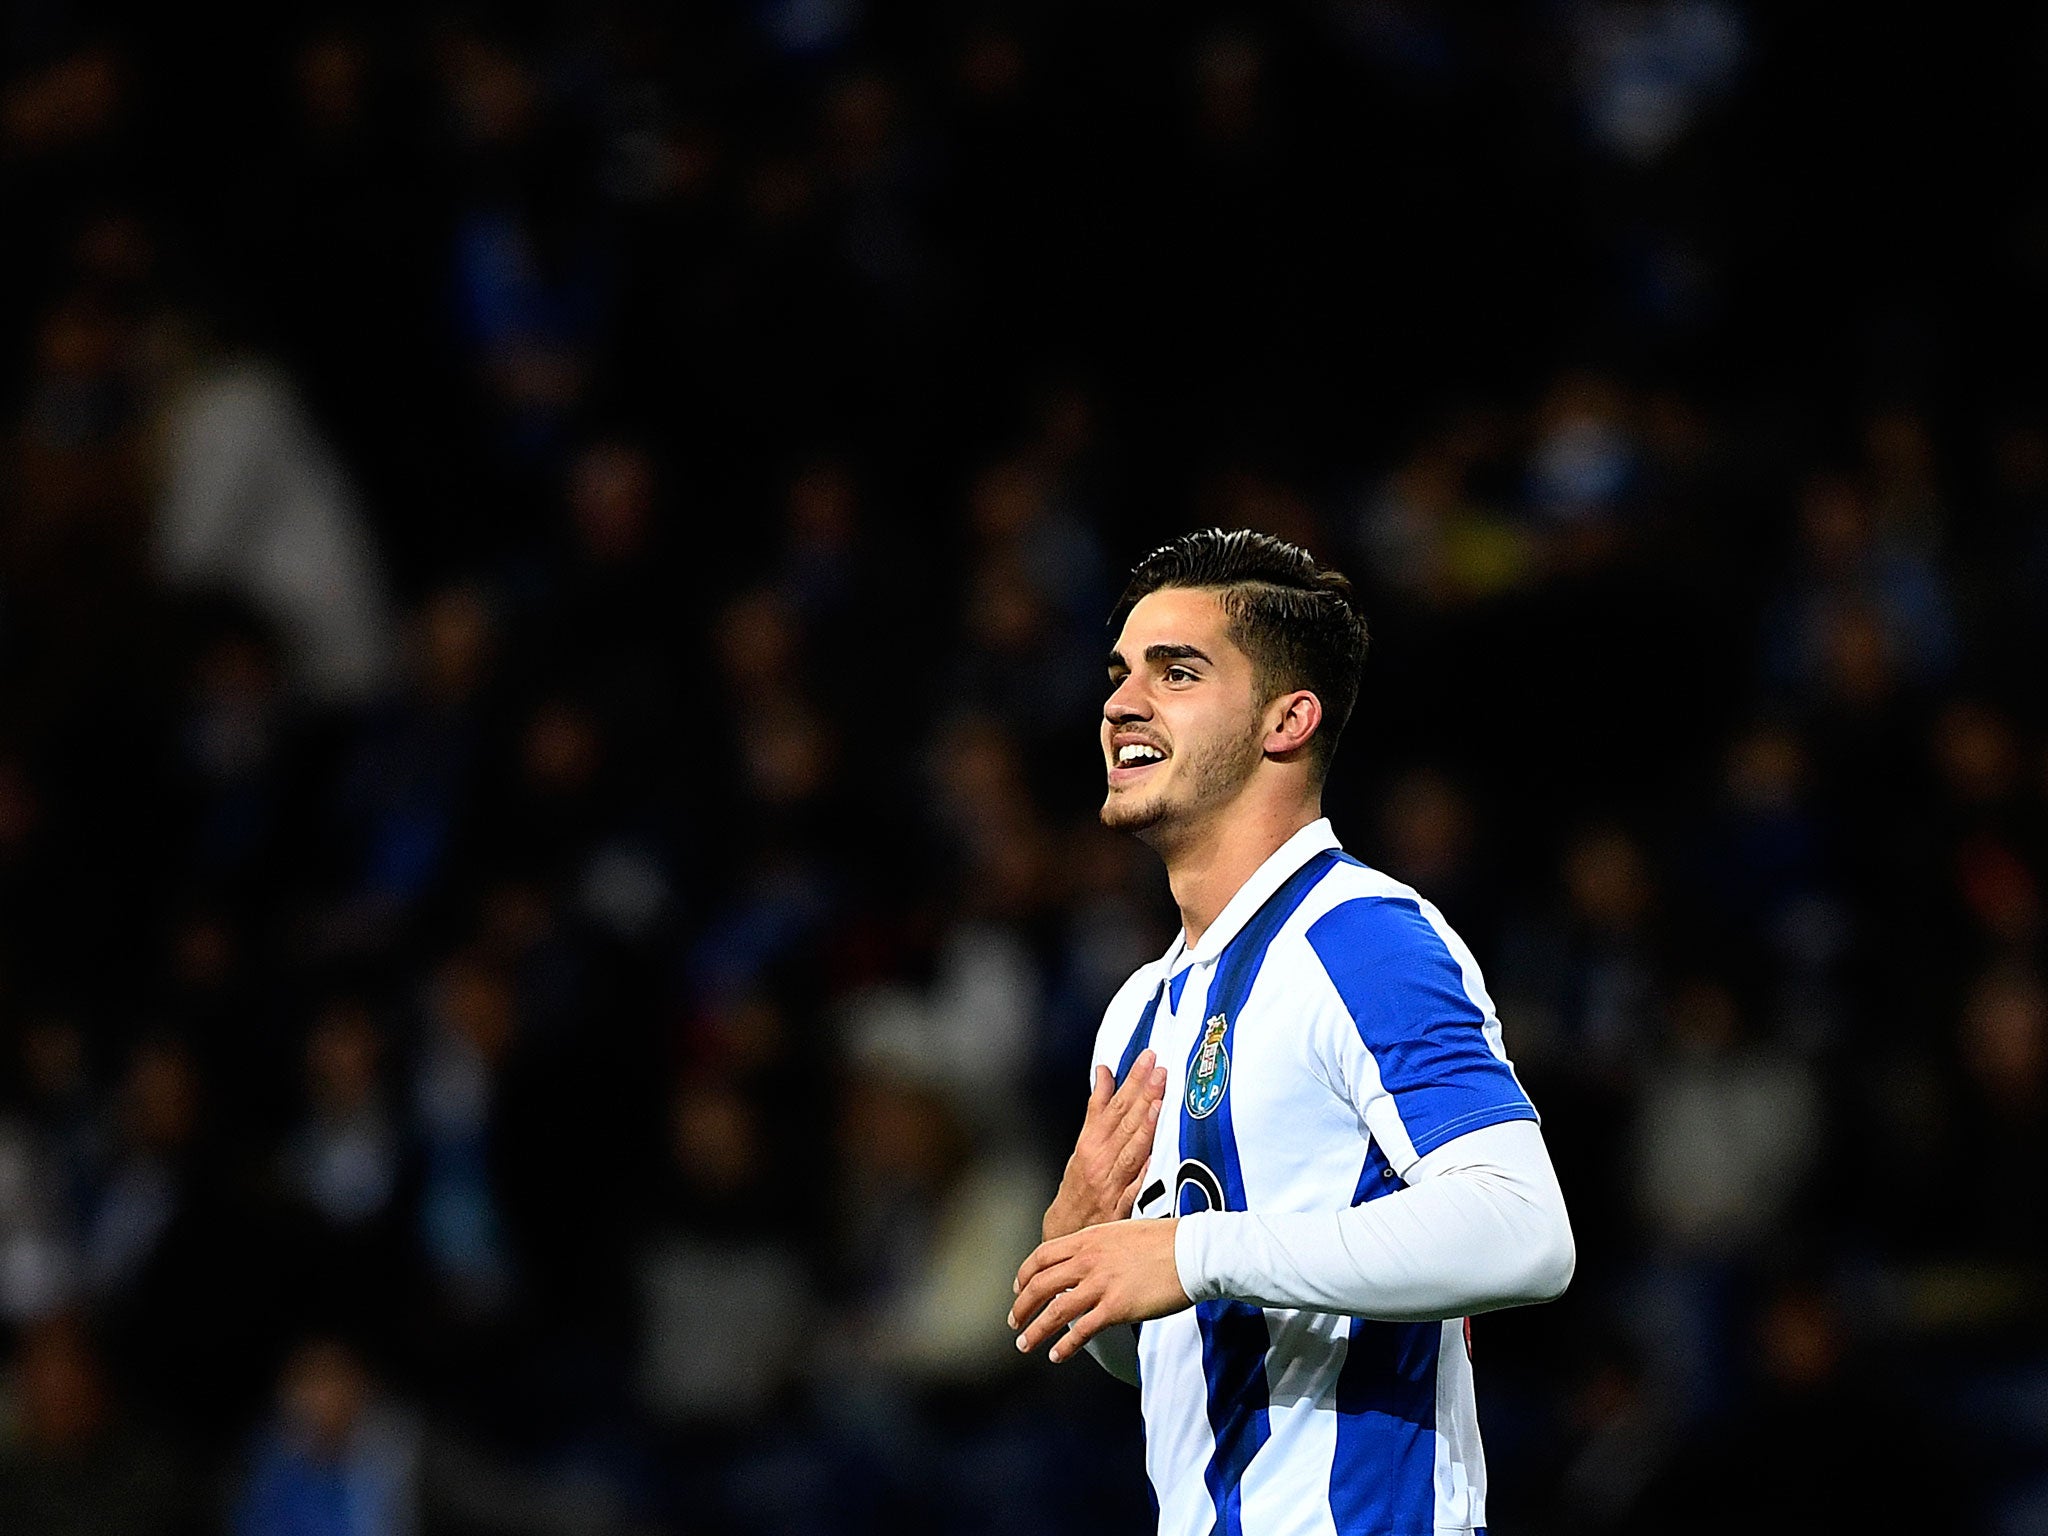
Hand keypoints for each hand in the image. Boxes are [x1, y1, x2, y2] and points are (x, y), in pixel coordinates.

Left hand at [1009, 1217, 1190, 1361]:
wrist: (1193, 1250)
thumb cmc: (1166, 1240)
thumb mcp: (1122, 1232)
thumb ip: (1099, 1247)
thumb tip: (1087, 1262)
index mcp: (1088, 1239)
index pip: (1042, 1257)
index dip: (1024, 1275)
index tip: (1018, 1290)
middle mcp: (1088, 1260)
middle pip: (1040, 1285)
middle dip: (1022, 1306)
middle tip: (1015, 1322)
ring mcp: (1101, 1284)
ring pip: (1055, 1310)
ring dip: (1035, 1330)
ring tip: (1025, 1344)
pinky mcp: (1116, 1307)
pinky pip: (1081, 1330)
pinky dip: (1065, 1344)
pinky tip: (1057, 1355)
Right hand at [1041, 1052, 1167, 1242]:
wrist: (1065, 1228)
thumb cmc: (1078, 1183)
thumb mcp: (1083, 1141)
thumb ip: (1098, 1107)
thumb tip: (1105, 1072)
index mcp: (1091, 1142)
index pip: (1114, 1104)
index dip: (1131, 1080)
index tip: (1147, 1059)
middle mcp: (1099, 1160)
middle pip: (1124, 1122)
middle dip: (1143, 1094)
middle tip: (1160, 1070)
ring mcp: (1109, 1184)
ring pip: (1129, 1151)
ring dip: (1144, 1127)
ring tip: (1158, 1103)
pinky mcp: (1118, 1209)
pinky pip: (1132, 1190)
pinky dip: (1141, 1174)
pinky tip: (1153, 1158)